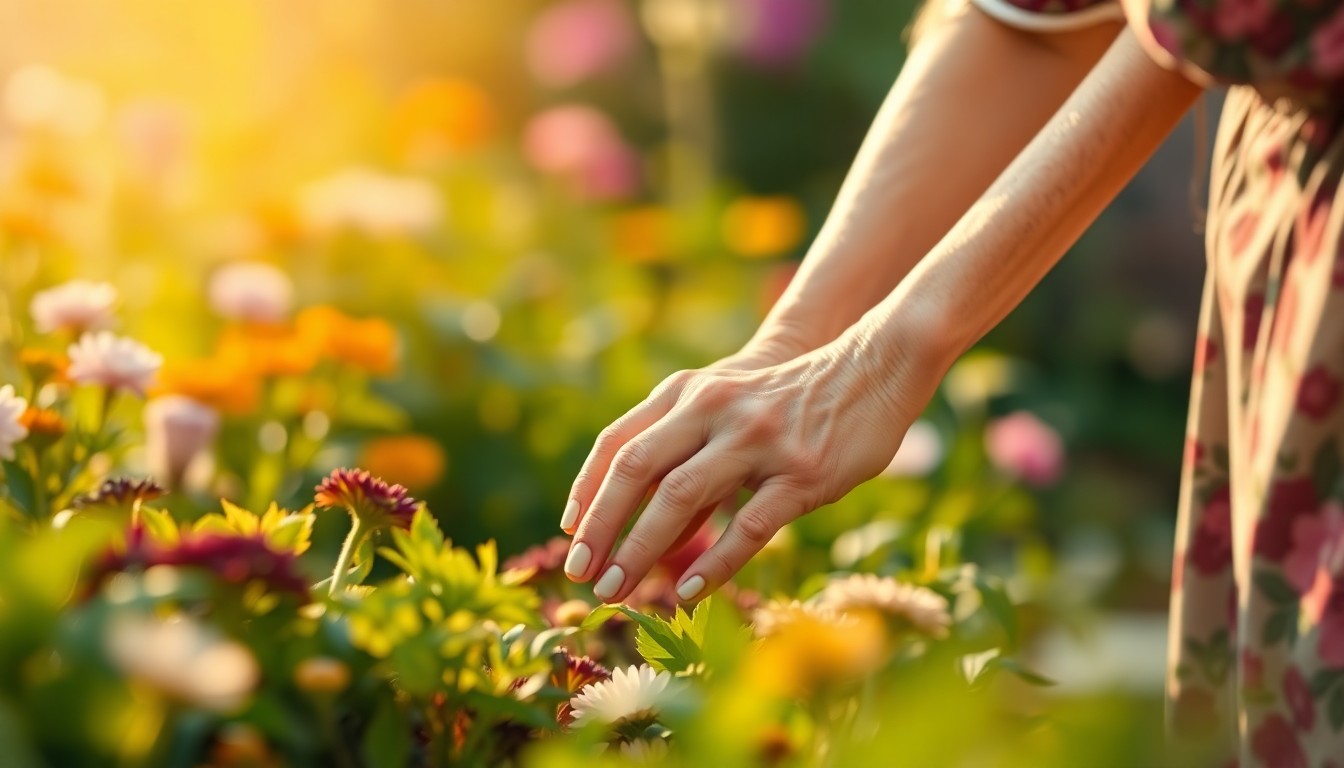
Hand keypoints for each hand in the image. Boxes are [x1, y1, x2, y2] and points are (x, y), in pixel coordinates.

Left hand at [559, 332, 921, 603]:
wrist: (870, 367)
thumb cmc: (789, 398)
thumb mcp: (727, 404)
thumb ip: (684, 446)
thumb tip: (644, 521)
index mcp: (688, 393)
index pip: (618, 443)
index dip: (587, 491)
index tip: (569, 533)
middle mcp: (713, 410)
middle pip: (636, 469)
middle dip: (601, 526)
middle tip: (580, 574)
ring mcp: (756, 440)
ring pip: (680, 498)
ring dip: (640, 550)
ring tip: (616, 591)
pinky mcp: (799, 472)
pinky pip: (747, 525)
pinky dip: (714, 563)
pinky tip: (689, 593)